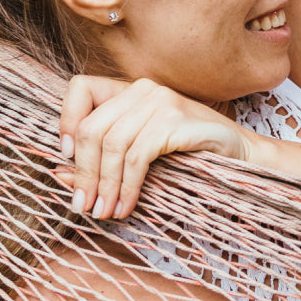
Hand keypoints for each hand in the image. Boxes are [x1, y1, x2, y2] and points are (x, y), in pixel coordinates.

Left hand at [55, 76, 257, 219]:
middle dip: (84, 173)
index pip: (81, 87)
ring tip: (105, 212)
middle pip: (92, 127)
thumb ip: (102, 159)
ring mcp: (161, 102)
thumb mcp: (141, 153)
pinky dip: (126, 186)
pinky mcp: (175, 121)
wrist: (242, 156)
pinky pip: (137, 156)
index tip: (68, 158)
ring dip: (105, 186)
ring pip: (112, 145)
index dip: (67, 120)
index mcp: (131, 90)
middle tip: (85, 206)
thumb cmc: (191, 156)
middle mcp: (144, 89)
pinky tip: (126, 205)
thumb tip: (57, 175)